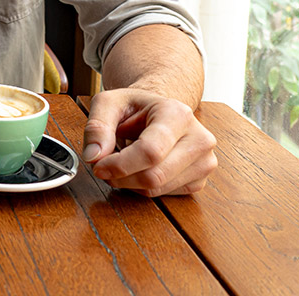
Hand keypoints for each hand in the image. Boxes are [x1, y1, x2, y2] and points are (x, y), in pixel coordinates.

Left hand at [82, 88, 216, 195]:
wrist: (159, 111)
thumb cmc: (135, 107)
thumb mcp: (108, 103)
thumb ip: (97, 126)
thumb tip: (94, 156)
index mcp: (178, 114)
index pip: (150, 152)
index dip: (120, 165)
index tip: (97, 166)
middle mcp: (199, 139)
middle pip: (155, 175)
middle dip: (121, 177)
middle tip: (103, 167)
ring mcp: (204, 162)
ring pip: (158, 189)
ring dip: (129, 183)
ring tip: (119, 164)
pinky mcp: (200, 180)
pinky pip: (164, 195)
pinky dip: (142, 187)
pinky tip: (137, 169)